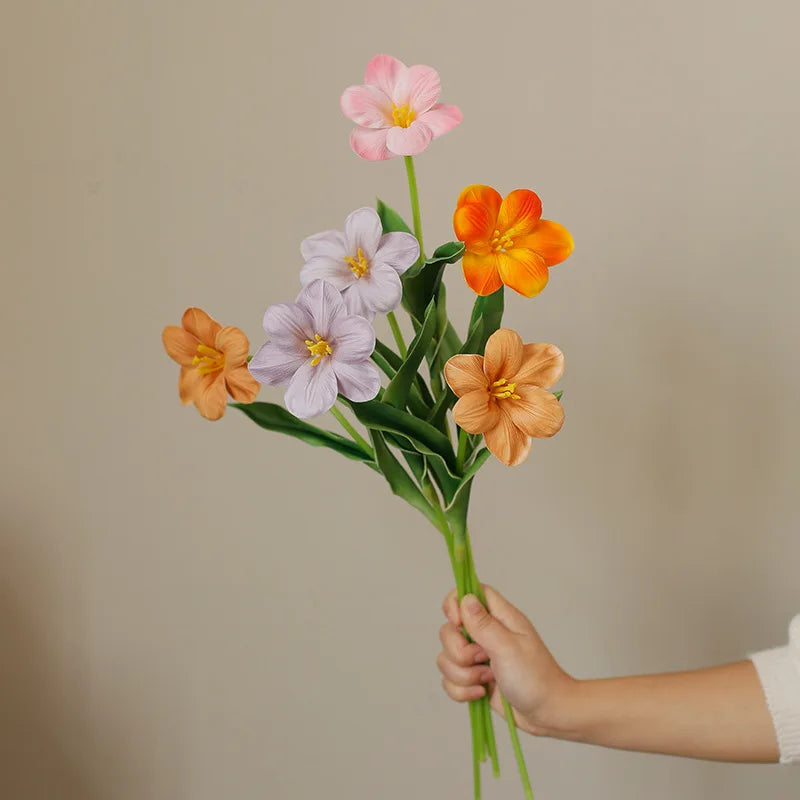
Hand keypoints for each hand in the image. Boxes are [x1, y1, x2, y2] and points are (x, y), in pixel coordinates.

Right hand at [437, 585, 575, 735]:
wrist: (547, 714)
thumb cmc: (536, 679)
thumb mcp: (509, 648)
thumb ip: (484, 624)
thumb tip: (465, 598)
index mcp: (499, 618)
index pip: (469, 594)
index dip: (455, 604)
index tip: (458, 624)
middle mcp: (486, 634)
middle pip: (449, 630)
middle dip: (459, 652)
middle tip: (484, 659)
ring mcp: (478, 657)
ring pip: (447, 658)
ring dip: (463, 674)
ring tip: (487, 680)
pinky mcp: (473, 678)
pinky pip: (450, 680)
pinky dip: (462, 690)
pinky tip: (482, 693)